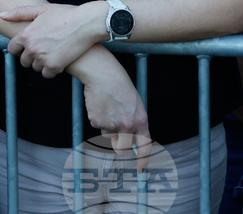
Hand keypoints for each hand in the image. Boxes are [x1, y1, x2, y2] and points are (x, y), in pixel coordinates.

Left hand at [2, 2, 102, 77]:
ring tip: (54, 52)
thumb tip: (1, 15)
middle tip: (45, 48)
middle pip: (24, 61)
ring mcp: (42, 58)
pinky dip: (52, 69)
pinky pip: (47, 74)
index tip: (30, 46)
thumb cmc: (66, 14)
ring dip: (42, 63)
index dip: (20, 48)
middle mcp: (32, 48)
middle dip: (32, 57)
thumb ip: (20, 13)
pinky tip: (60, 59)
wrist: (86, 23)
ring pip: (35, 68)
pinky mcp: (54, 66)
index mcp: (26, 35)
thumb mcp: (42, 9)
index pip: (12, 49)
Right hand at [81, 53, 151, 171]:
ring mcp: (111, 125)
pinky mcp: (97, 122)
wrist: (103, 73)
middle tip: (117, 135)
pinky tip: (100, 105)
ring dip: (108, 128)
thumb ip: (136, 121)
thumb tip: (134, 139)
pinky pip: (98, 127)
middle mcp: (127, 125)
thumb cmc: (120, 85)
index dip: (143, 160)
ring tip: (109, 109)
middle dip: (119, 146)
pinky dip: (99, 119)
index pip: (145, 146)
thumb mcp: (135, 103)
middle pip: (123, 150)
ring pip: (109, 137)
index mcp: (140, 120)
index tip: (141, 168)